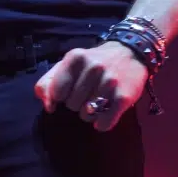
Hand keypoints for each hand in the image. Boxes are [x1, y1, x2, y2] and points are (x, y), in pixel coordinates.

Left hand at [33, 41, 148, 132]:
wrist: (128, 53)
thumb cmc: (92, 62)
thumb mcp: (68, 64)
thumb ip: (49, 83)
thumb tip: (49, 106)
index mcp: (75, 58)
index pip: (57, 93)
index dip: (63, 95)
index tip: (71, 89)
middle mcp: (93, 67)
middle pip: (72, 106)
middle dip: (77, 103)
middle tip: (88, 92)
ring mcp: (110, 82)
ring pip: (87, 116)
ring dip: (91, 113)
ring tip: (98, 100)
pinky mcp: (123, 97)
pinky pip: (104, 123)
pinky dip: (102, 123)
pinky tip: (106, 111)